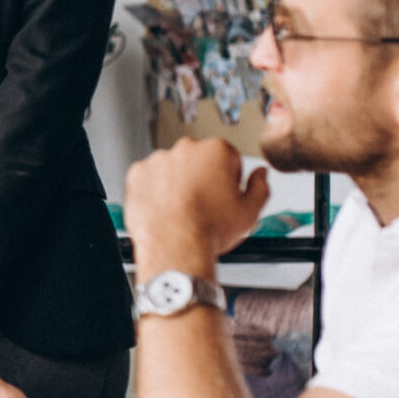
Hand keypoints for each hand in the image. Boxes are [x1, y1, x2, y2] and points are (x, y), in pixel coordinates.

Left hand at [123, 137, 267, 276]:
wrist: (175, 248)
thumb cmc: (209, 231)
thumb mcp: (250, 212)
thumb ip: (260, 187)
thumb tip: (261, 175)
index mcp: (217, 151)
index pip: (229, 158)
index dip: (229, 180)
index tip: (224, 195)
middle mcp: (186, 149)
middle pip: (199, 160)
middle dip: (203, 177)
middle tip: (204, 205)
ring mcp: (159, 160)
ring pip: (173, 168)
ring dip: (177, 182)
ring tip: (183, 209)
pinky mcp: (137, 173)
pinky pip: (149, 178)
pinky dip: (154, 189)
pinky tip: (165, 208)